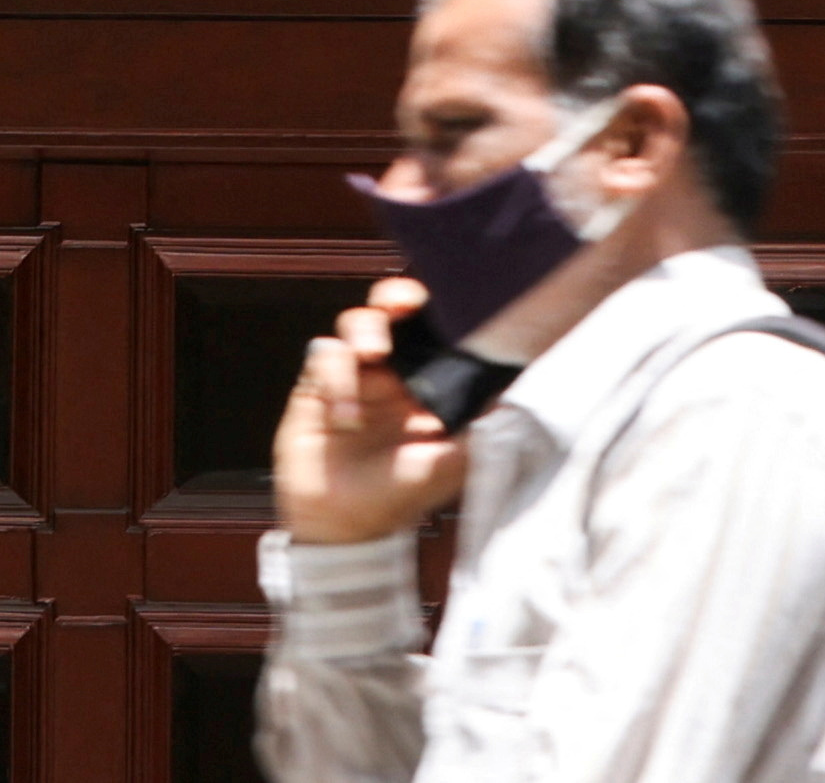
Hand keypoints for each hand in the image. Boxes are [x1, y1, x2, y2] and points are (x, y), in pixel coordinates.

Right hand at [275, 275, 470, 545]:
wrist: (346, 528)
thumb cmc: (401, 496)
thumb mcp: (452, 464)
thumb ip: (479, 427)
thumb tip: (507, 393)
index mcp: (425, 383)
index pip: (431, 330)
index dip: (435, 309)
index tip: (442, 303)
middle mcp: (390, 372)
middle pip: (392, 312)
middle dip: (396, 296)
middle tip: (400, 305)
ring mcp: (353, 376)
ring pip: (356, 323)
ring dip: (365, 327)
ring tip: (371, 353)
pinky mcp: (317, 387)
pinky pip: (324, 356)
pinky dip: (335, 376)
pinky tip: (344, 413)